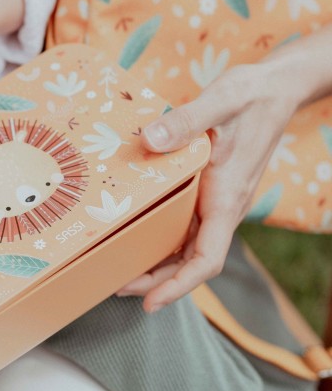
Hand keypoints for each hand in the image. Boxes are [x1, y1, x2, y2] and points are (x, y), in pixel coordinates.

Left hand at [118, 61, 297, 311]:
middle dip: (157, 280)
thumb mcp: (218, 103)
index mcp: (226, 197)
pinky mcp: (210, 189)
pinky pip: (186, 223)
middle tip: (115, 287)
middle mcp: (222, 207)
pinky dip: (162, 235)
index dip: (178, 285)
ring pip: (187, 244)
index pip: (207, 258)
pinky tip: (136, 233)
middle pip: (191, 260)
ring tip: (119, 269)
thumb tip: (149, 139)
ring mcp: (216, 200)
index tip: (150, 302)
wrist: (275, 88)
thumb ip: (185, 122)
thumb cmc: (250, 97)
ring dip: (158, 262)